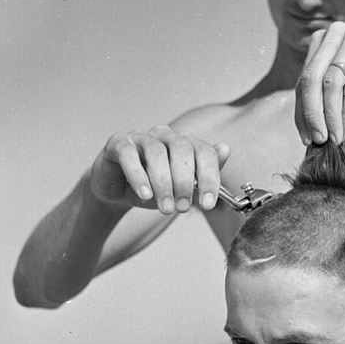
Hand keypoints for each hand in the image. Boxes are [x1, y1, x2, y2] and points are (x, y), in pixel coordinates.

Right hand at [90, 124, 229, 214]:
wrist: (119, 191)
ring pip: (156, 153)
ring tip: (165, 207)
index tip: (208, 204)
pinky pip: (129, 155)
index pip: (205, 152)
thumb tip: (226, 149)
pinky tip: (145, 195)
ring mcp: (142, 137)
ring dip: (163, 183)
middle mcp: (166, 136)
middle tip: (183, 207)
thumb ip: (204, 173)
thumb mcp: (182, 187)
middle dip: (186, 182)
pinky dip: (139, 176)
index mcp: (186, 143)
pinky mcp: (119, 143)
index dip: (210, 177)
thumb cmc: (155, 187)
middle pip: (182, 149)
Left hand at [295, 21, 344, 143]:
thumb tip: (310, 129)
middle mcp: (333, 33)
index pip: (303, 80)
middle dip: (310, 115)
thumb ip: (327, 97)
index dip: (300, 111)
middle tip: (316, 141)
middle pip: (311, 80)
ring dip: (330, 118)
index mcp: (322, 40)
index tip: (305, 137)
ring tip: (332, 139)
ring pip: (330, 85)